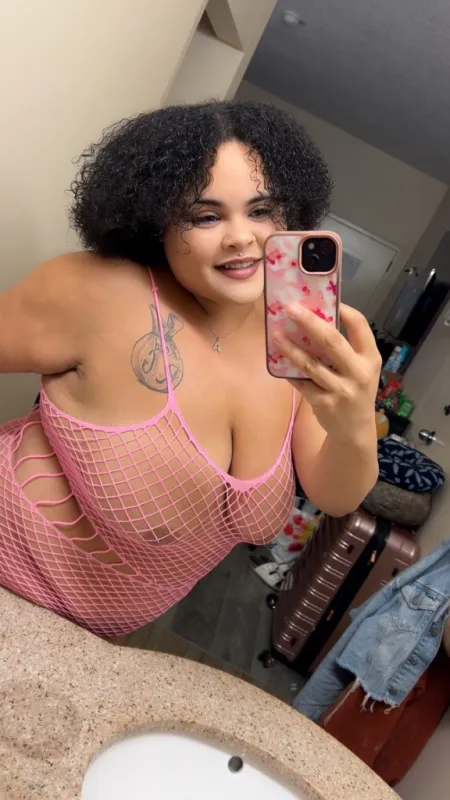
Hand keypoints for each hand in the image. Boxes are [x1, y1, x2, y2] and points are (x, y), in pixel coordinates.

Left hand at [272, 303, 381, 441]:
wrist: (355, 430)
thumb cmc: (356, 390)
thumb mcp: (362, 369)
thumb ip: (347, 348)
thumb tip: (316, 319)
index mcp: (370, 358)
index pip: (360, 325)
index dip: (343, 309)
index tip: (324, 298)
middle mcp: (358, 372)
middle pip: (332, 341)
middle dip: (309, 322)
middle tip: (291, 308)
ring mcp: (341, 390)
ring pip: (311, 364)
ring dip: (291, 348)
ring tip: (275, 334)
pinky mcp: (323, 403)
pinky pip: (301, 382)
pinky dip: (288, 370)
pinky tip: (277, 359)